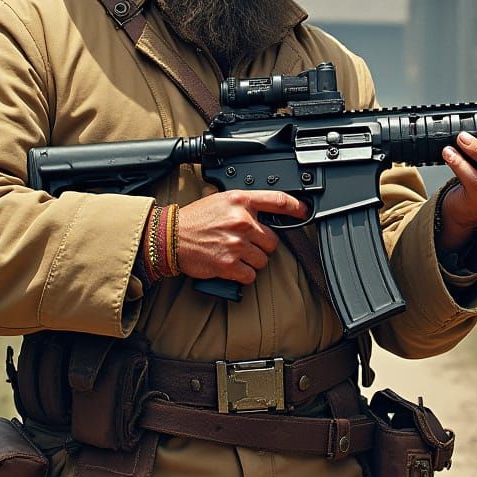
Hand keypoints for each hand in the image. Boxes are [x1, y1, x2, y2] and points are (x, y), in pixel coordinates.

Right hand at [177, 190, 307, 283]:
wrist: (170, 237)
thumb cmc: (194, 220)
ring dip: (252, 261)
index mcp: (240, 201)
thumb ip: (244, 206)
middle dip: (261, 245)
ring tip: (233, 254)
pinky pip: (250, 275)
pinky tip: (230, 266)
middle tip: (243, 243)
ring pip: (263, 260)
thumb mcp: (220, 201)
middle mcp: (242, 221)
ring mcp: (236, 243)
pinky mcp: (230, 264)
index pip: (278, 201)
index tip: (305, 211)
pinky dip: (242, 275)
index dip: (296, 207)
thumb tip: (265, 215)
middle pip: (272, 240)